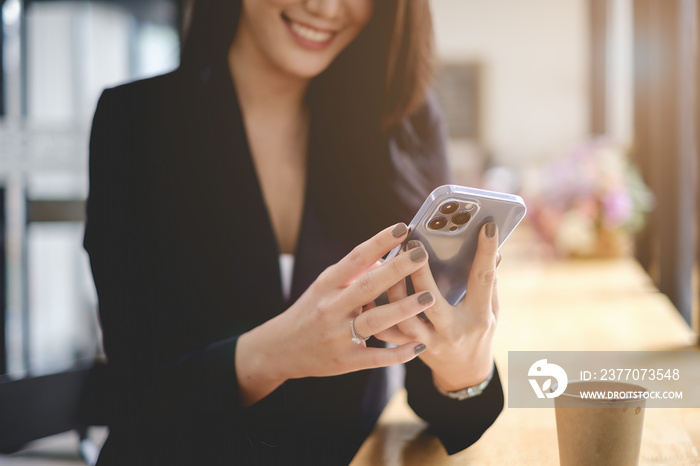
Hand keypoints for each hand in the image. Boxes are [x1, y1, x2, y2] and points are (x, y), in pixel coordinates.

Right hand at [235, 223, 433, 405]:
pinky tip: (418, 345)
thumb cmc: (310, 311)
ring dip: (403, 308)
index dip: (379, 242)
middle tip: (421, 255)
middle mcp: (331, 308)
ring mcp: (338, 335)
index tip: (401, 228)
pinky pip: (376, 357)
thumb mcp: (325, 288)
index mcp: (327, 285)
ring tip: (427, 297)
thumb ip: (354, 274)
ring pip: (375, 320)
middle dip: (396, 270)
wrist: (281, 349)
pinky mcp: (345, 361)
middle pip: (367, 286)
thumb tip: (386, 260)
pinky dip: (398, 353)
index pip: (355, 259)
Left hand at [374, 222, 499, 391]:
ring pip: (404, 318)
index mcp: (479, 317)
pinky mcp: (410, 348)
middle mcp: (452, 331)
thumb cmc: (479, 333)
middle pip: (431, 301)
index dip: (486, 254)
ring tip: (390, 262)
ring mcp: (429, 342)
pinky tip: (373, 291)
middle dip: (420, 272)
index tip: (486, 227)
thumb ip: (490, 282)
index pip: (483, 281)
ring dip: (394, 290)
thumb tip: (496, 250)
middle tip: (413, 245)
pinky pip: (389, 333)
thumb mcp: (492, 310)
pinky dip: (378, 312)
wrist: (464, 373)